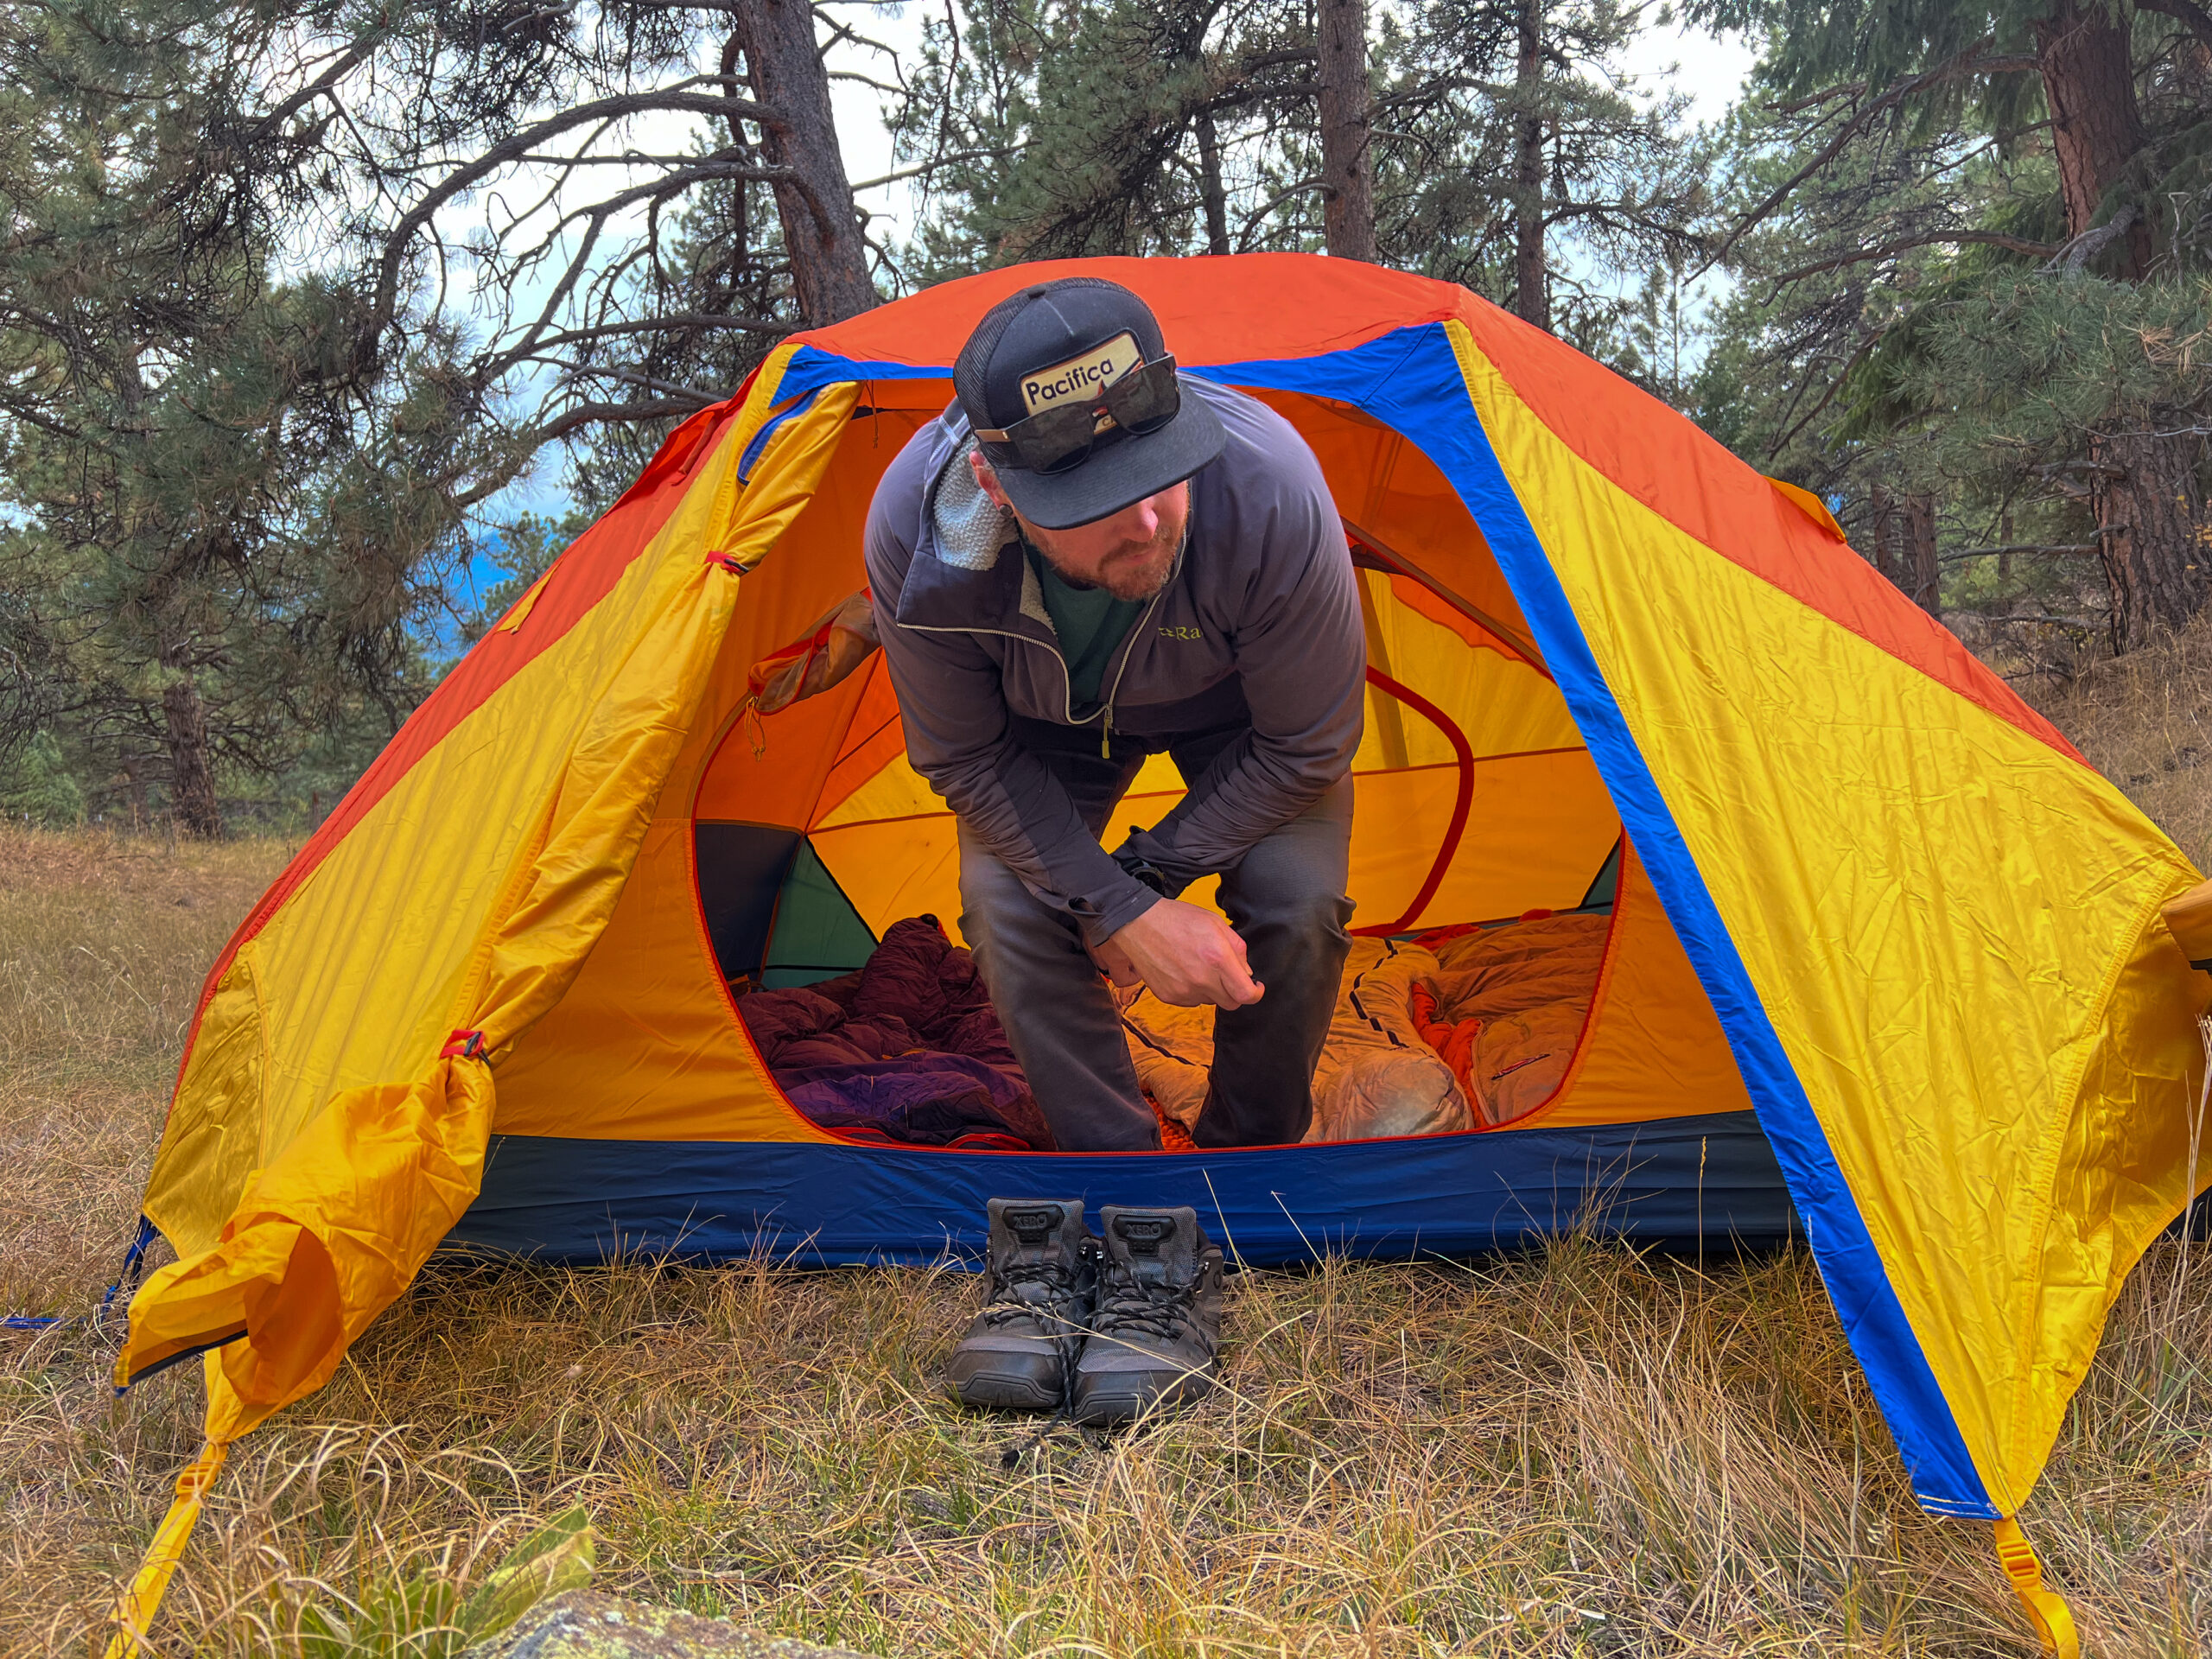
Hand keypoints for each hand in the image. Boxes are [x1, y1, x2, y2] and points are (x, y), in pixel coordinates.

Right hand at [1099, 899, 1264, 1009]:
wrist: (1139, 924)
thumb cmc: (1176, 919)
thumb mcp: (1215, 923)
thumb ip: (1237, 948)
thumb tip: (1246, 972)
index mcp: (1217, 958)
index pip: (1245, 994)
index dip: (1255, 994)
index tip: (1255, 988)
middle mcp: (1201, 979)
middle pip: (1230, 1003)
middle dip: (1234, 992)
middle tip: (1227, 976)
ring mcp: (1183, 990)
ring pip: (1209, 1001)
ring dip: (1211, 989)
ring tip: (1197, 966)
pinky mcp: (1168, 996)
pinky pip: (1190, 1001)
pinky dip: (1192, 990)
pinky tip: (1183, 971)